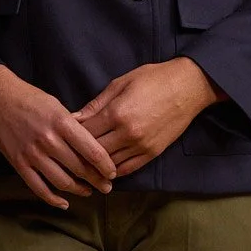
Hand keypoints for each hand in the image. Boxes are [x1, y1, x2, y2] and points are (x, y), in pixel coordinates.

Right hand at [0, 65, 119, 208]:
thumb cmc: (31, 99)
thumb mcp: (58, 106)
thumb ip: (74, 127)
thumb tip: (93, 148)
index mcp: (63, 123)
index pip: (93, 151)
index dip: (106, 166)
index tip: (113, 173)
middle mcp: (49, 140)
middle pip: (80, 169)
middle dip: (97, 181)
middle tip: (106, 187)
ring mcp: (33, 154)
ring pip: (62, 181)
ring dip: (78, 190)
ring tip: (88, 192)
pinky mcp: (19, 164)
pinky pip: (39, 188)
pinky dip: (53, 199)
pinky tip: (64, 203)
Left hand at [70, 58, 225, 175]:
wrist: (188, 87)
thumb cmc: (154, 79)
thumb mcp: (121, 83)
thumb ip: (96, 104)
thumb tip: (74, 118)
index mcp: (117, 113)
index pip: (85, 133)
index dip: (71, 137)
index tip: (62, 138)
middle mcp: (128, 133)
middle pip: (94, 152)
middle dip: (79, 154)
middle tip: (67, 156)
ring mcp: (141, 146)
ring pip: (109, 164)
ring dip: (94, 167)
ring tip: (81, 167)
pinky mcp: (152, 153)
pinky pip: (127, 168)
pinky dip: (113, 171)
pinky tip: (104, 170)